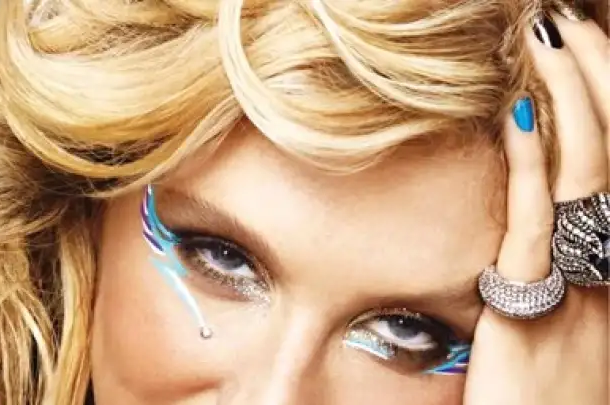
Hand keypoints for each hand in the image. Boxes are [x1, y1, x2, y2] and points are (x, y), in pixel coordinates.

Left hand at [464, 12, 608, 404]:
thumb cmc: (541, 387)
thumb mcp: (557, 311)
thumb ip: (550, 256)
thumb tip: (532, 197)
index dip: (603, 101)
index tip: (579, 48)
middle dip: (594, 81)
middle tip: (564, 22)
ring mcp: (581, 285)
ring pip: (585, 178)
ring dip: (567, 102)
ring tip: (545, 43)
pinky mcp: (534, 309)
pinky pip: (536, 228)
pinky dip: (530, 170)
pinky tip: (516, 121)